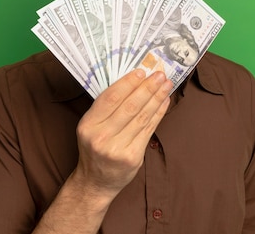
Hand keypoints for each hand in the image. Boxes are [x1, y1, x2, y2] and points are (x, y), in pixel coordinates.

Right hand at [73, 69, 171, 197]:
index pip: (110, 98)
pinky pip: (148, 130)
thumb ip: (107, 108)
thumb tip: (133, 82)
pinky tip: (164, 102)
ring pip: (141, 117)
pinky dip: (158, 113)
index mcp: (88, 125)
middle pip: (129, 106)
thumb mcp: (91, 126)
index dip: (128, 83)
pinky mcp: (133, 157)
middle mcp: (101, 137)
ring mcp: (117, 148)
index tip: (141, 71)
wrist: (95, 181)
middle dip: (147, 88)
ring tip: (166, 85)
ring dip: (156, 98)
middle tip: (159, 74)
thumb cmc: (95, 148)